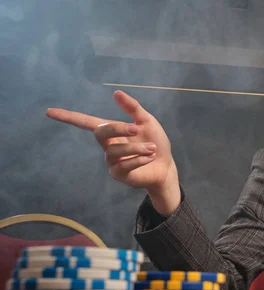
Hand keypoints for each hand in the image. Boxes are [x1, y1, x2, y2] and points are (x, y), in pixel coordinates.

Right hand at [46, 90, 180, 214]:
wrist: (165, 165)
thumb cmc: (155, 143)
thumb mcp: (147, 122)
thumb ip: (133, 108)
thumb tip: (116, 92)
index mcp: (112, 131)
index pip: (86, 122)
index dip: (68, 117)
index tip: (49, 112)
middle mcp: (108, 145)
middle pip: (101, 132)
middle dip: (119, 128)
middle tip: (137, 129)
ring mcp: (111, 161)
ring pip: (115, 151)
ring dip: (137, 148)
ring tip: (152, 148)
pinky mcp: (119, 174)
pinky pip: (123, 166)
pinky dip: (138, 159)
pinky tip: (150, 157)